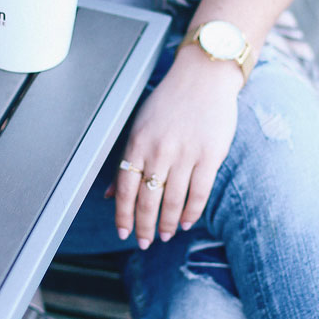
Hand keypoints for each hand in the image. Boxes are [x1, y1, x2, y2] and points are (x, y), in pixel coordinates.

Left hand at [112, 48, 241, 247]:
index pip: (125, 188)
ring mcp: (186, 154)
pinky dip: (191, 212)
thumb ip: (128, 160)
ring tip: (165, 235)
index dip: (123, 215)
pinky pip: (198, 193)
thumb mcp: (141, 124)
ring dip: (167, 223)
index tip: (123, 232)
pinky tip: (185, 222)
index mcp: (138, 142)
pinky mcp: (210, 156)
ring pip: (172, 200)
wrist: (204, 77)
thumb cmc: (170, 100)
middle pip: (148, 200)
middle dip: (144, 226)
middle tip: (144, 241)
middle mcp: (159, 150)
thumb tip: (109, 193)